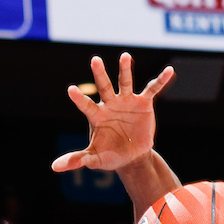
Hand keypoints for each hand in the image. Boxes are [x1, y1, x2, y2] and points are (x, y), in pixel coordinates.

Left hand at [52, 54, 174, 173]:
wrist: (132, 157)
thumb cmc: (110, 156)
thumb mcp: (94, 159)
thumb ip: (76, 160)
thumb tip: (54, 167)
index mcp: (97, 116)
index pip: (86, 105)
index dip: (79, 98)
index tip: (71, 89)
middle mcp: (111, 104)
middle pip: (104, 86)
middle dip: (100, 74)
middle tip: (94, 60)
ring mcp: (127, 101)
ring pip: (125, 82)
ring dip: (125, 70)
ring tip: (124, 56)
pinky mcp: (143, 103)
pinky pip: (152, 89)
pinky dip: (161, 80)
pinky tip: (169, 71)